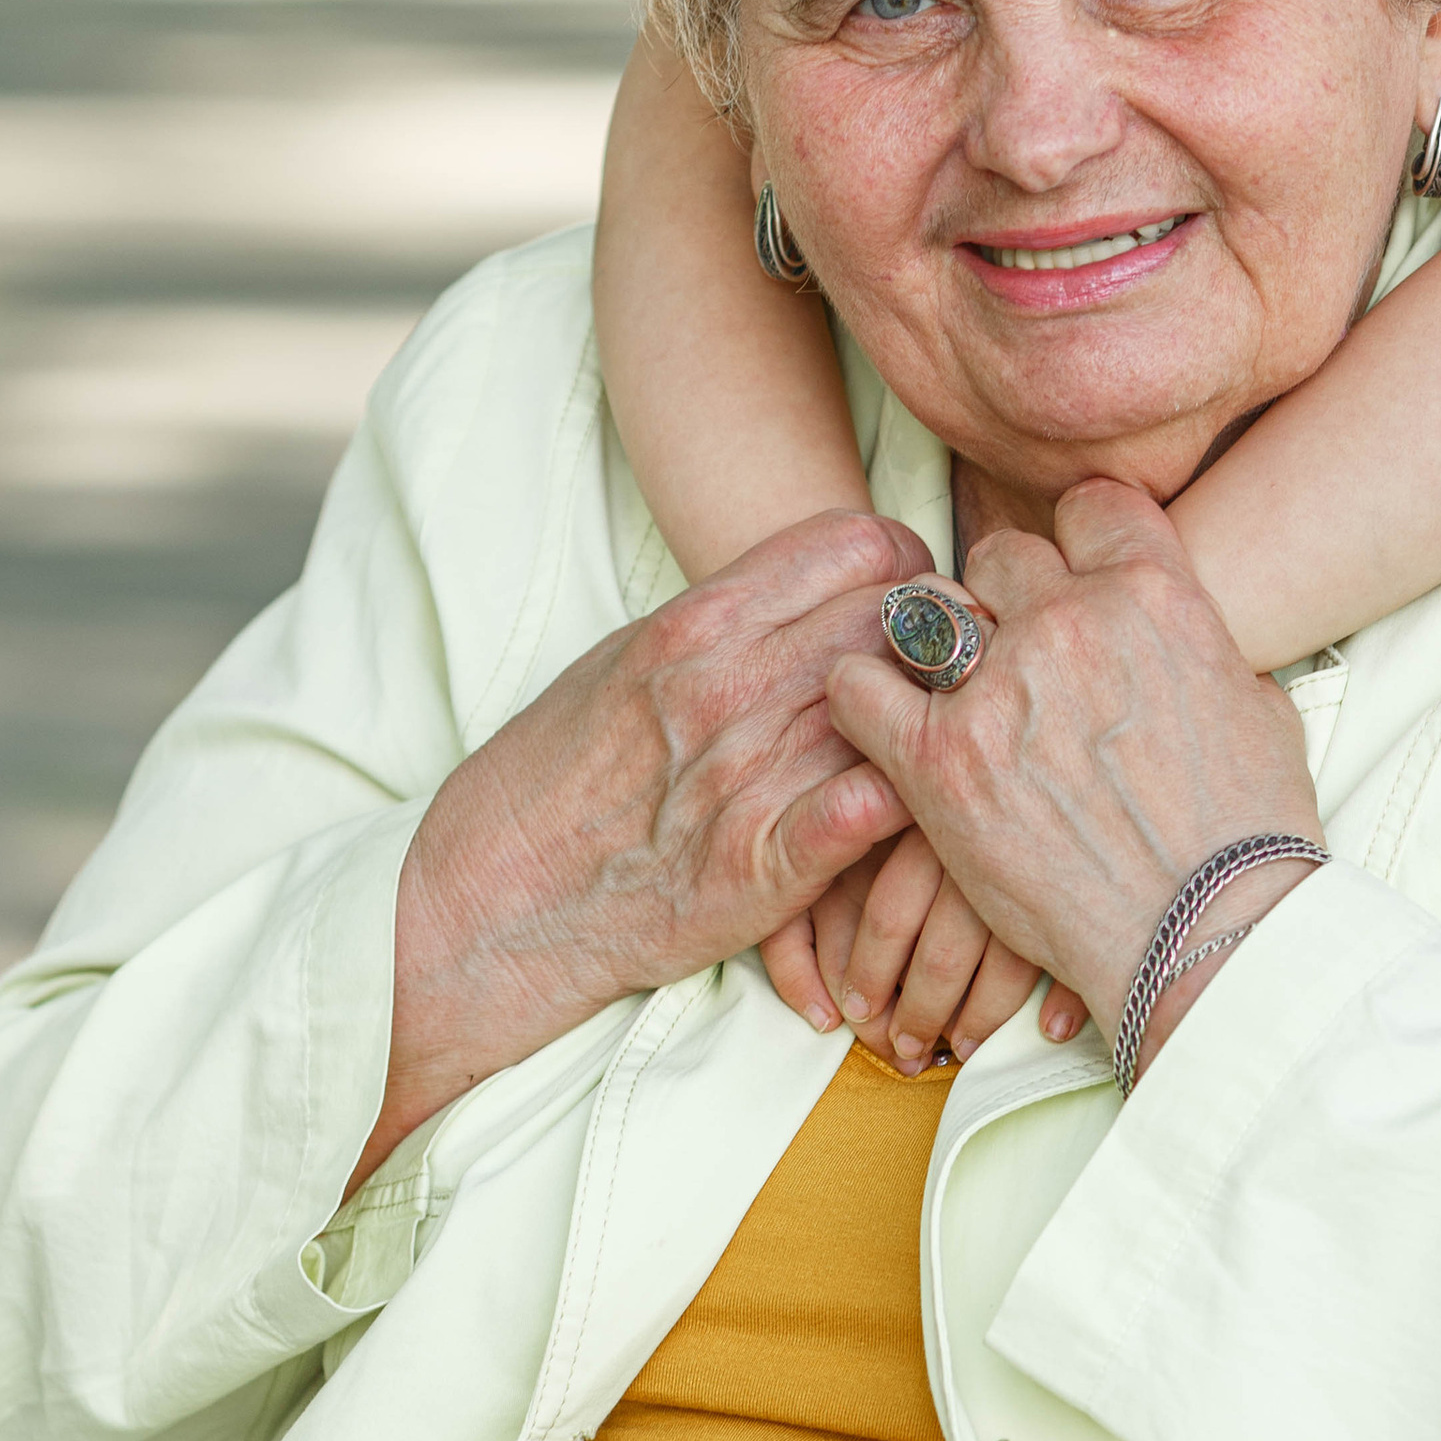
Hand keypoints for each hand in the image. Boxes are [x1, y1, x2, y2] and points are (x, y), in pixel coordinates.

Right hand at [355, 511, 928, 1184]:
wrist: (489, 896)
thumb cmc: (561, 774)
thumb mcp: (631, 655)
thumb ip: (731, 614)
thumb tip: (821, 575)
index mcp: (700, 618)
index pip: (864, 544)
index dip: (911, 568)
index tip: (916, 603)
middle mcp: (729, 682)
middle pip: (902, 616)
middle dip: (945, 638)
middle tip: (951, 676)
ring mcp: (746, 772)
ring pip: (903, 705)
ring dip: (939, 722)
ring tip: (948, 741)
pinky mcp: (759, 867)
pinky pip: (869, 811)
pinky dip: (909, 801)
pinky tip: (919, 805)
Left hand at [826, 481, 1321, 1067]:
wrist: (1207, 931)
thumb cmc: (1246, 833)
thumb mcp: (1255, 705)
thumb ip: (1197, 645)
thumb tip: (1177, 632)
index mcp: (1154, 593)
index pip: (1088, 506)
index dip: (1077, 540)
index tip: (1070, 574)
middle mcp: (1072, 621)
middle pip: (1001, 556)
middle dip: (1005, 599)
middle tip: (1012, 652)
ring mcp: (1000, 687)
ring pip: (925, 611)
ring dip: (934, 644)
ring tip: (946, 689)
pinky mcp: (939, 760)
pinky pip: (860, 687)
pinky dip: (862, 697)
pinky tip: (880, 720)